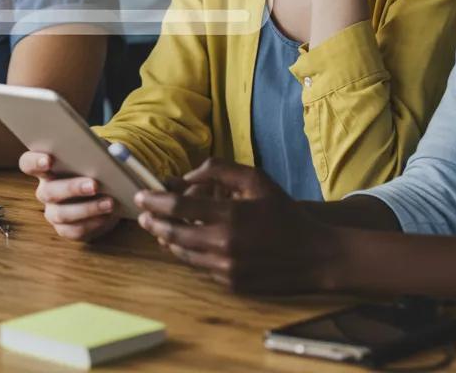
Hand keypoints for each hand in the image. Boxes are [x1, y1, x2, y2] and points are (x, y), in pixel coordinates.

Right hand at [19, 150, 120, 241]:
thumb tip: (112, 151)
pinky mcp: (64, 229)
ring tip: (109, 203)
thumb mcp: (93, 155)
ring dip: (86, 209)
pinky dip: (91, 224)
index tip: (49, 160)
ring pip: (61, 214)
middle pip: (49, 191)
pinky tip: (106, 216)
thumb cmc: (94, 166)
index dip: (35, 161)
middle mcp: (45, 190)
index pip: (28, 163)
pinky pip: (73, 231)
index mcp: (45, 167)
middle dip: (71, 188)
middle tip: (93, 185)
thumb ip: (95, 151)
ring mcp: (52, 211)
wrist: (104, 191)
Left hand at [135, 160, 337, 292]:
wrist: (314, 256)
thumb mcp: (255, 180)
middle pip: (173, 233)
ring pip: (182, 253)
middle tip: (142, 215)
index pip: (178, 207)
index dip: (155, 201)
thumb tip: (186, 176)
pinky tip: (184, 243)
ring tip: (159, 228)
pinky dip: (188, 253)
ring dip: (167, 239)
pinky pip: (199, 267)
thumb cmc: (283, 212)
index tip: (141, 196)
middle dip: (152, 223)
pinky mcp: (231, 285)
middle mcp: (223, 245)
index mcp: (229, 216)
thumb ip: (219, 171)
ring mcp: (226, 269)